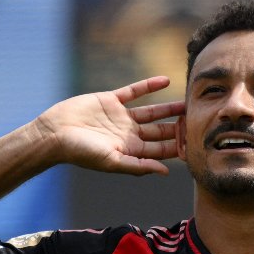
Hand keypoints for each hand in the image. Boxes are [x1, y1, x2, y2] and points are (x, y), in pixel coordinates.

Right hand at [33, 76, 183, 175]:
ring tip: (187, 102)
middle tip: (199, 120)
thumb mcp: (111, 162)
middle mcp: (129, 135)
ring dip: (168, 107)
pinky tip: (165, 81)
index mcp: (131, 151)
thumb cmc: (80, 153)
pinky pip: (134, 92)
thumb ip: (138, 166)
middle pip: (160, 131)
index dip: (178, 146)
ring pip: (151, 111)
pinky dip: (149, 86)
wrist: (54, 134)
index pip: (160, 150)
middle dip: (178, 127)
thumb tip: (166, 172)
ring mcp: (121, 117)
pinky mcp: (111, 101)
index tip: (197, 141)